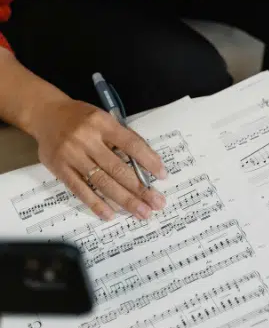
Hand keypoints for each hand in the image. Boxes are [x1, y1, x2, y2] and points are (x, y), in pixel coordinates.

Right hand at [28, 97, 167, 220]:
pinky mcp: (59, 169)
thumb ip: (123, 138)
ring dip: (124, 200)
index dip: (149, 161)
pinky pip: (80, 189)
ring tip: (141, 212)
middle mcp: (87, 140)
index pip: (131, 144)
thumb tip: (147, 164)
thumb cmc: (82, 118)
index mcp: (103, 124)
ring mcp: (72, 155)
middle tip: (156, 203)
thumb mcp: (104, 119)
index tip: (162, 175)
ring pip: (102, 182)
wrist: (46, 114)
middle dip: (140, 188)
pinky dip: (96, 203)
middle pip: (118, 168)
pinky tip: (110, 214)